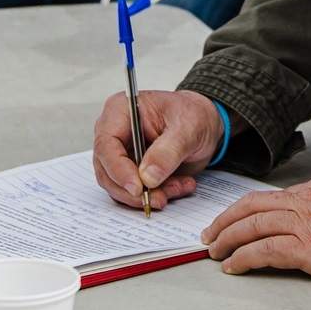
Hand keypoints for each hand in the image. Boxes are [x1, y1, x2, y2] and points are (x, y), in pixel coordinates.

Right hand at [91, 89, 221, 210]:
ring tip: (178, 188)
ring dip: (148, 195)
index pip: (106, 144)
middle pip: (107, 171)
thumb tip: (147, 176)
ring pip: (120, 187)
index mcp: (120, 111)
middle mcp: (115, 133)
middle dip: (134, 191)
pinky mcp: (131, 171)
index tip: (138, 188)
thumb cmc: (192, 115)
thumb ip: (168, 151)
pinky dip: (156, 195)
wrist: (204, 125)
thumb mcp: (188, 128)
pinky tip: (178, 187)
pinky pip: (134, 192)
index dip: (118, 170)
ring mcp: (121, 154)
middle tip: (160, 198)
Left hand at [203, 175, 310, 284]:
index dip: (245, 208)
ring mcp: (306, 223)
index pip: (271, 196)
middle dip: (226, 220)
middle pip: (253, 205)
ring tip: (215, 252)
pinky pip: (265, 251)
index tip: (233, 219)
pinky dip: (244, 258)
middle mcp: (306, 201)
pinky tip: (233, 267)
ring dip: (228, 239)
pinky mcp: (308, 247)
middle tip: (210, 235)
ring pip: (253, 226)